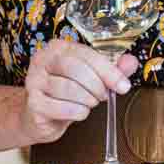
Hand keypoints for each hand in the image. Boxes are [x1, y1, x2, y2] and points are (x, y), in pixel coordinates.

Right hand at [19, 39, 135, 142]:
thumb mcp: (92, 77)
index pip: (87, 54)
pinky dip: (78, 112)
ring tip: (89, 103)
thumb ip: (112, 69)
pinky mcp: (32, 103)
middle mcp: (42, 60)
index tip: (123, 86)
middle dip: (97, 86)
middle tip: (103, 96)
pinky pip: (63, 108)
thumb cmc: (67, 93)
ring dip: (88, 100)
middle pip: (76, 69)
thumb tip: (131, 62)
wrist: (41, 116)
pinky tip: (79, 112)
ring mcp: (33, 81)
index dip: (109, 71)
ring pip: (69, 89)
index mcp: (59, 48)